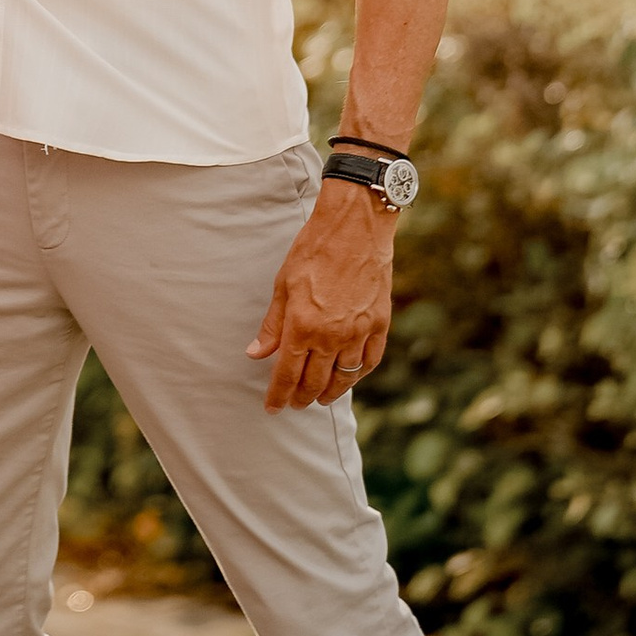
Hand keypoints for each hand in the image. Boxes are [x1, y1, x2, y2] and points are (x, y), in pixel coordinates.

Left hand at [248, 182, 393, 410]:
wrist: (355, 228)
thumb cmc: (313, 250)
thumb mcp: (283, 284)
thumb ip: (273, 324)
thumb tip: (256, 354)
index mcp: (303, 325)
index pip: (287, 374)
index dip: (279, 395)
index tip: (273, 408)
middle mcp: (332, 335)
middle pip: (315, 381)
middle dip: (302, 397)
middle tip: (295, 404)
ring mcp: (359, 332)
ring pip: (344, 378)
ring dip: (330, 392)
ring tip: (320, 397)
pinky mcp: (380, 324)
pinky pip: (369, 361)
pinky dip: (358, 375)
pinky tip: (349, 377)